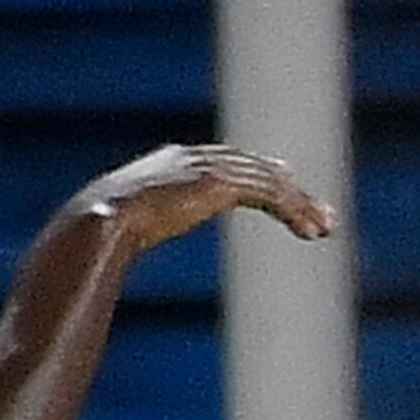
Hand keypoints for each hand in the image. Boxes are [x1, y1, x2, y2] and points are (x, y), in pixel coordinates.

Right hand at [66, 144, 335, 258]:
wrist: (96, 226)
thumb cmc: (94, 237)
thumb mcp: (117, 233)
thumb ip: (127, 238)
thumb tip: (108, 263)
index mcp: (168, 163)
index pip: (225, 161)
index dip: (256, 175)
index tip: (280, 187)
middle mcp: (189, 157)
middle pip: (253, 167)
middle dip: (288, 189)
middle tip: (316, 212)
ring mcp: (204, 166)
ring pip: (267, 181)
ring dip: (299, 205)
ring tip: (324, 229)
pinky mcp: (218, 183)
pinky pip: (268, 193)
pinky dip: (293, 210)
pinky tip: (311, 230)